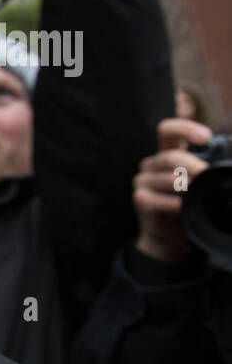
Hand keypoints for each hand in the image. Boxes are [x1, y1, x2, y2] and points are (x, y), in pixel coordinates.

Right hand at [134, 117, 212, 262]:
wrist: (168, 235)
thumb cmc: (187, 204)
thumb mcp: (197, 181)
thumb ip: (204, 168)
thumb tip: (228, 161)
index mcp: (166, 153)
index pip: (168, 130)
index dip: (185, 129)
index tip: (206, 137)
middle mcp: (151, 164)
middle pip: (170, 157)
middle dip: (194, 166)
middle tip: (207, 174)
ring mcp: (142, 181)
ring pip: (168, 179)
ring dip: (187, 188)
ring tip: (198, 194)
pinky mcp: (140, 199)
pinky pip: (158, 199)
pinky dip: (174, 204)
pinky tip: (183, 208)